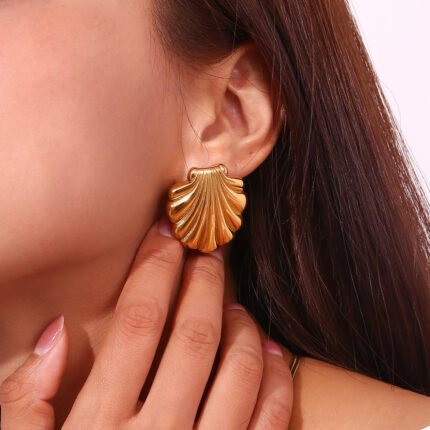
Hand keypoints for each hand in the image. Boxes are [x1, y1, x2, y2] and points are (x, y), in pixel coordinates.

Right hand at [0, 215, 293, 428]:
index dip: (154, 268)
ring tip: (235, 300)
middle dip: (204, 282)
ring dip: (240, 324)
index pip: (138, 321)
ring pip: (237, 369)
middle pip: (193, 334)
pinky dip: (274, 378)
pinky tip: (270, 349)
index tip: (166, 234)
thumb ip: (23, 405)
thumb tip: (54, 334)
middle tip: (211, 251)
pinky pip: (269, 421)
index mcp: (101, 426)